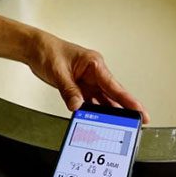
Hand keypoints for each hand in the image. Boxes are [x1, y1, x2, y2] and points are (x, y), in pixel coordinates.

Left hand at [29, 32, 150, 122]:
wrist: (35, 49)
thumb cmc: (48, 51)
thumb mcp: (58, 72)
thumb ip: (69, 90)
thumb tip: (77, 106)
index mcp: (94, 64)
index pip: (113, 85)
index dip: (128, 100)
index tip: (139, 110)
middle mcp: (94, 73)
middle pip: (113, 94)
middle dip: (125, 109)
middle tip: (138, 122)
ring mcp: (87, 81)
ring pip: (103, 100)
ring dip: (110, 113)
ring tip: (120, 127)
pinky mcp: (80, 88)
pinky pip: (90, 102)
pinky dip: (93, 113)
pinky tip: (99, 122)